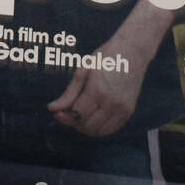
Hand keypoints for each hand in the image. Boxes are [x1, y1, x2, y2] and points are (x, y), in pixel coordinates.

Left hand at [47, 0, 169, 136]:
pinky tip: (92, 117)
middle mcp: (112, 103)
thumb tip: (52, 108)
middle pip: (88, 126)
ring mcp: (123, 109)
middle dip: (74, 123)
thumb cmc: (105, 57)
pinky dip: (100, 128)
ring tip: (79, 115)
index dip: (65, 116)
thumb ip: (69, 93)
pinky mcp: (130, 111)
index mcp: (98, 91)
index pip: (78, 114)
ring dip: (86, 127)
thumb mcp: (83, 70)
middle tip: (67, 113)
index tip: (57, 112)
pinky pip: (112, 129)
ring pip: (100, 131)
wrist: (132, 52)